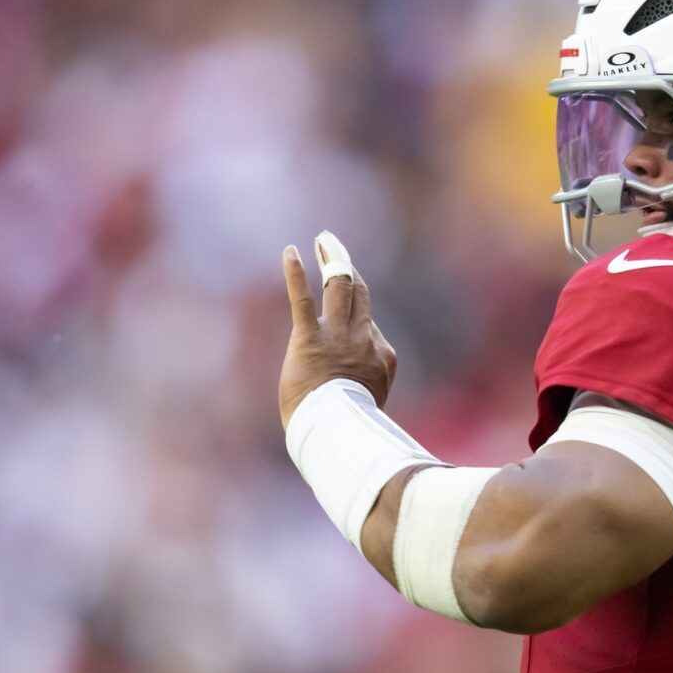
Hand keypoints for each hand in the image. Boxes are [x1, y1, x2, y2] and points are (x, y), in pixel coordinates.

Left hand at [279, 231, 398, 428]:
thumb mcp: (368, 405)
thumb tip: (355, 390)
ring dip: (332, 260)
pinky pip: (303, 298)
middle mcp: (364, 338)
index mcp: (381, 356)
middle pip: (360, 294)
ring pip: (340, 287)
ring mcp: (338, 336)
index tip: (341, 320)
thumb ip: (365, 386)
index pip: (370, 325)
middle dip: (348, 267)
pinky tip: (290, 251)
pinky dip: (296, 272)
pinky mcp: (310, 338)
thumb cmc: (348, 428)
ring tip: (325, 240)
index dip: (354, 320)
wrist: (337, 432)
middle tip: (336, 248)